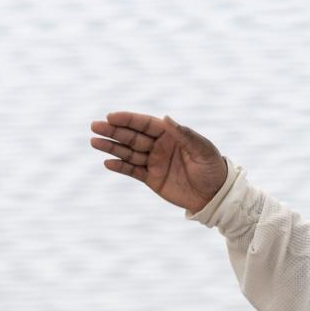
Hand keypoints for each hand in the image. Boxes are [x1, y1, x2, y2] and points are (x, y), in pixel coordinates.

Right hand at [90, 111, 227, 212]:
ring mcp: (155, 162)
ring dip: (112, 147)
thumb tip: (165, 117)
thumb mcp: (202, 149)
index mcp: (172, 134)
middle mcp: (160, 146)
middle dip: (114, 131)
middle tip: (94, 126)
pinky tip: (107, 162)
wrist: (215, 194)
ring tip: (94, 141)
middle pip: (133, 136)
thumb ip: (184, 134)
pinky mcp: (152, 178)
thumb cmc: (212, 167)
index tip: (111, 116)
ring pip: (129, 152)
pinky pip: (133, 171)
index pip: (146, 124)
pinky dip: (120, 166)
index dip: (128, 119)